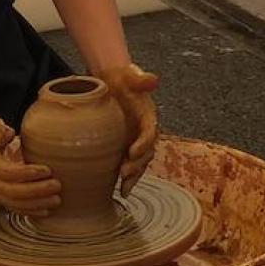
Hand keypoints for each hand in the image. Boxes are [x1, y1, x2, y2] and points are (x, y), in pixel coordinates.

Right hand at [0, 117, 61, 216]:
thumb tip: (8, 135)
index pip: (6, 172)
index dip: (27, 173)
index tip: (47, 170)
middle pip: (11, 192)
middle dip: (35, 192)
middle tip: (56, 185)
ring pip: (12, 204)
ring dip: (35, 204)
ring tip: (56, 200)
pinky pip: (13, 208)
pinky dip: (29, 211)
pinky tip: (46, 211)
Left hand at [96, 63, 160, 194]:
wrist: (111, 81)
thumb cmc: (122, 77)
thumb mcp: (129, 74)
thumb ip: (140, 78)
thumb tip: (153, 80)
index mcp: (148, 116)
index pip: (150, 132)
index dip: (144, 143)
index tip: (133, 151)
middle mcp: (144, 131)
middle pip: (146, 153)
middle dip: (137, 165)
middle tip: (124, 173)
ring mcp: (134, 141)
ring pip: (139, 163)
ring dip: (133, 176)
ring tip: (123, 188)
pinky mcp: (124, 148)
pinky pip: (129, 165)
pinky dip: (126, 179)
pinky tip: (118, 191)